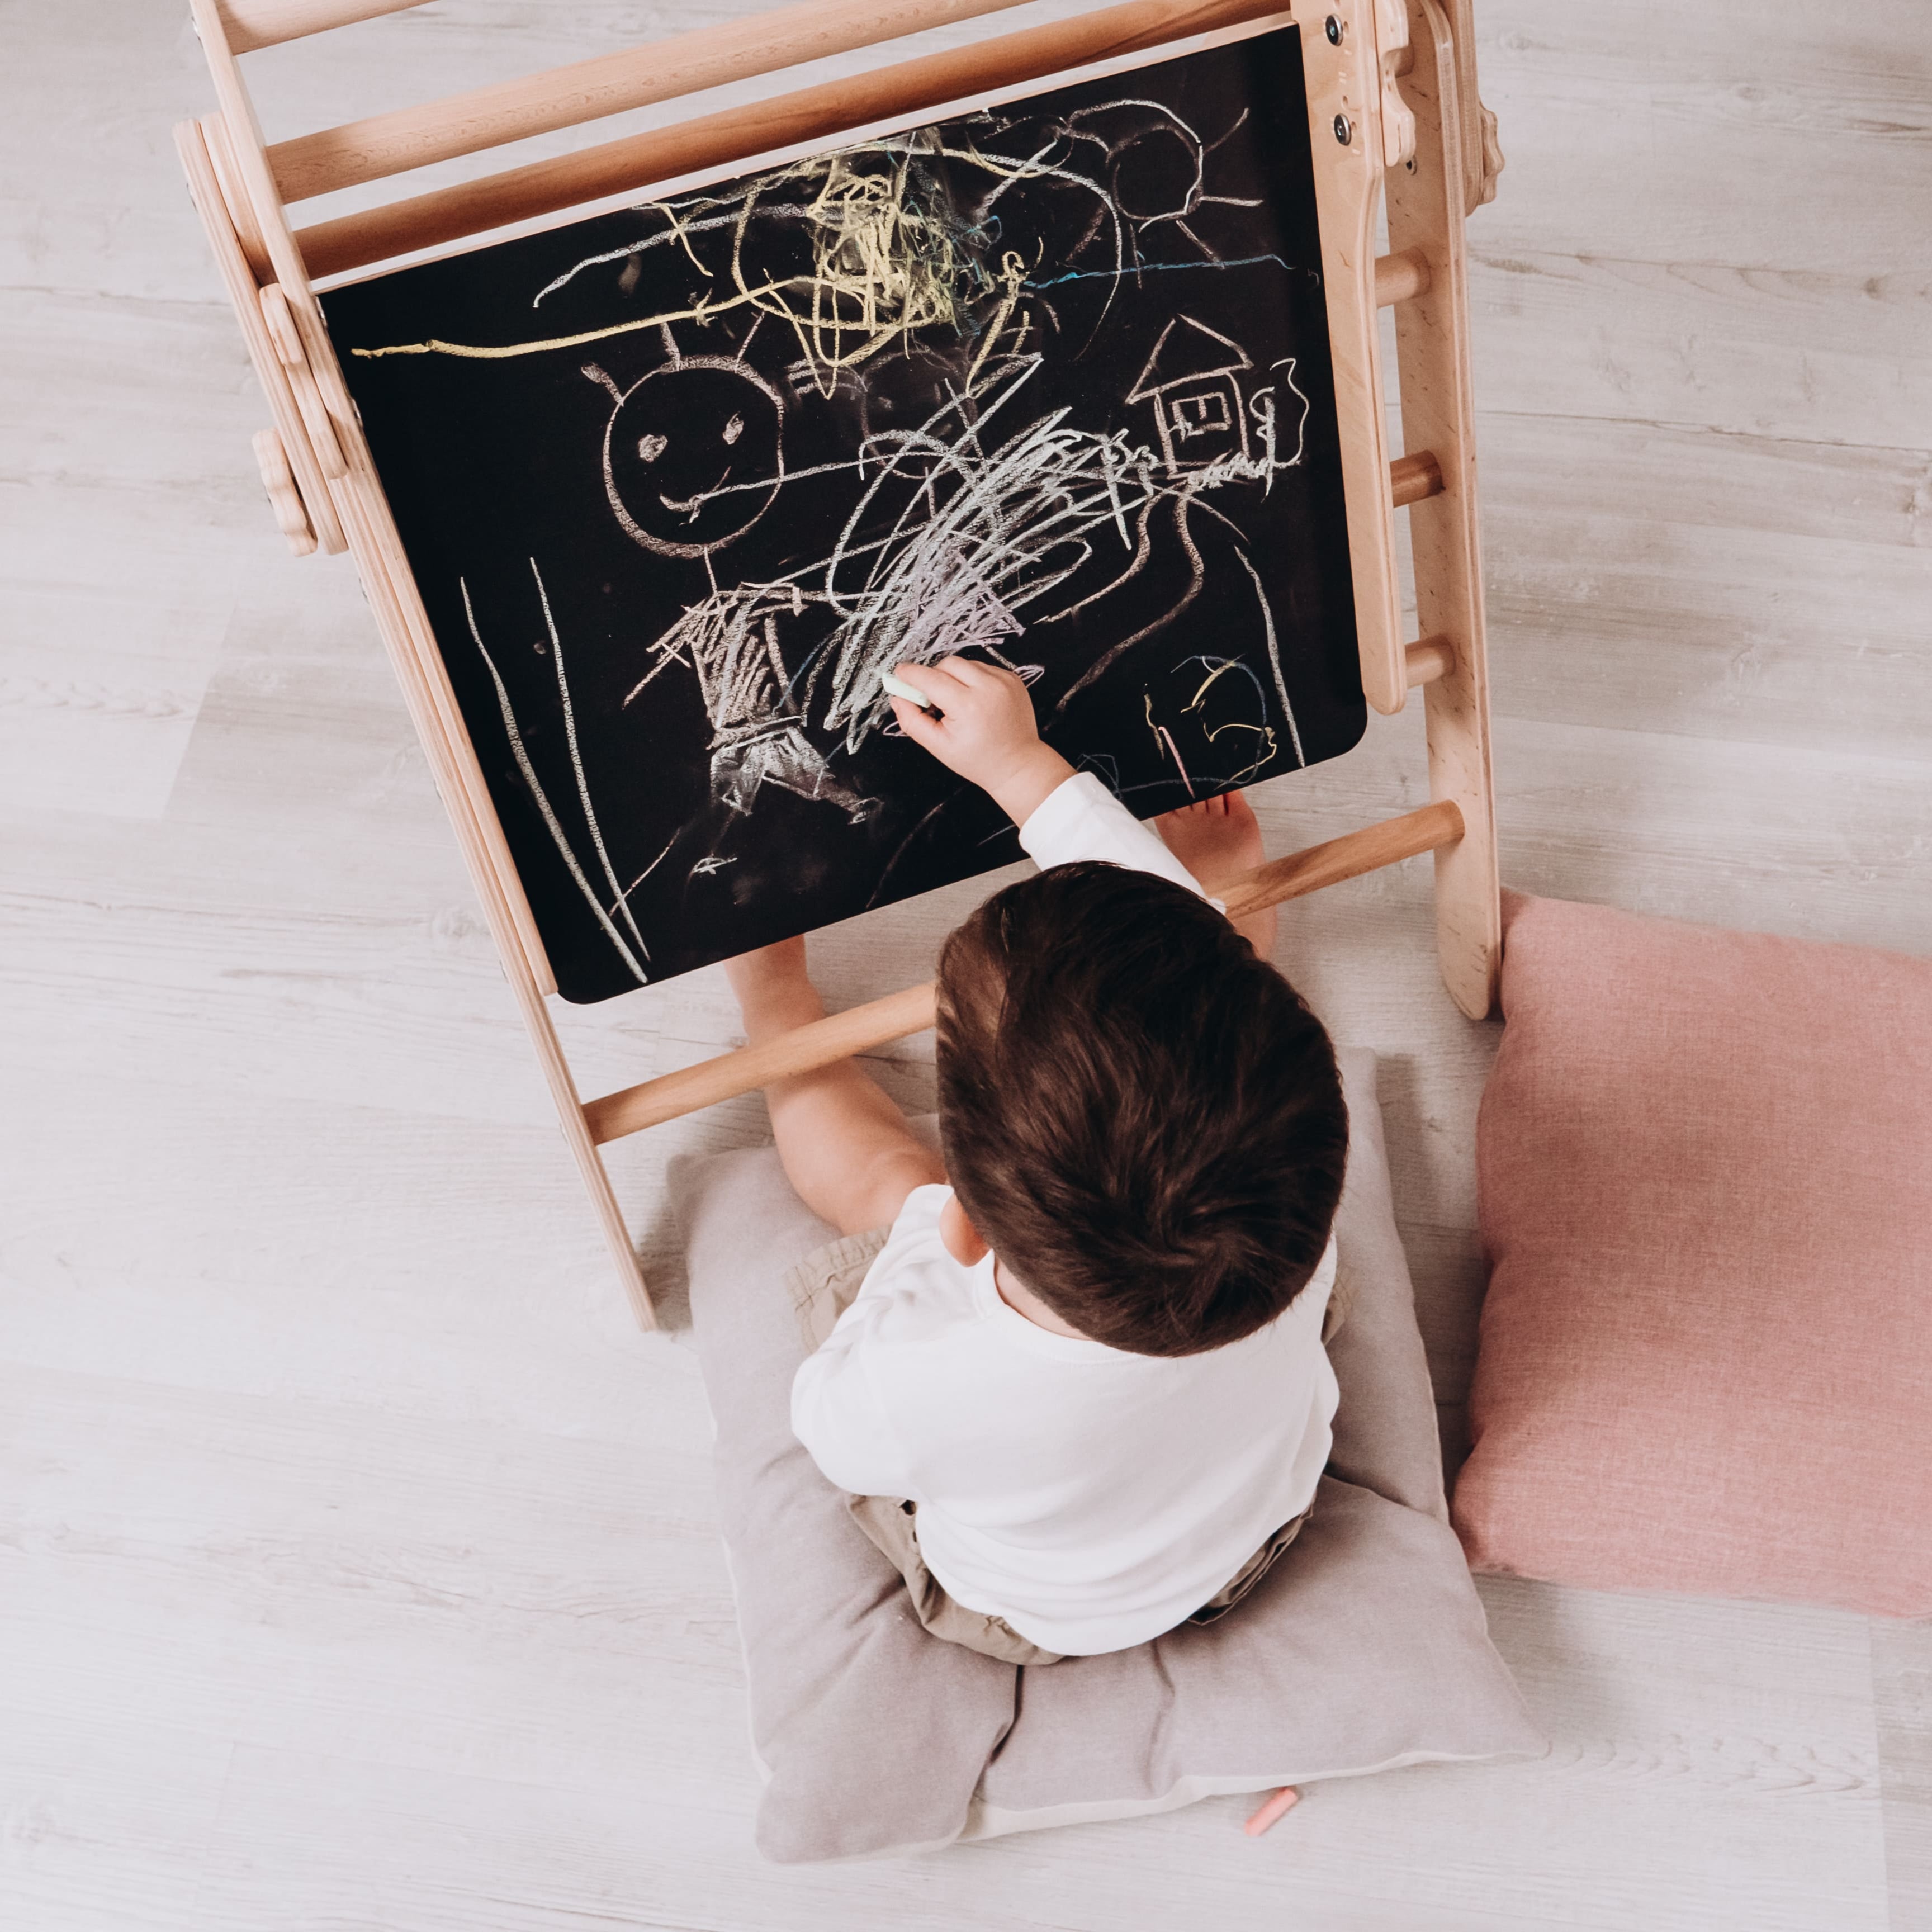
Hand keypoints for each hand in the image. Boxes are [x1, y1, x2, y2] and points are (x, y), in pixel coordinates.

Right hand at [888, 657, 1073, 825]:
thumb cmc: (978, 760)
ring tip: (956, 703)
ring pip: (965, 664)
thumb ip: (912, 721)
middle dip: (934, 676)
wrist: (1018, 764)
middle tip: (931, 698)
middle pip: (947, 664)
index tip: (899, 674)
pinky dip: (972, 679)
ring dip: (954, 677)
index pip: (930, 679)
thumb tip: (897, 697)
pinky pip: (982, 668)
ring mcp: (1004, 681)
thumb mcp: (938, 746)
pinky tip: (974, 700)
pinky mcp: (1012, 678)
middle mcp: (989, 688)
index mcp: (968, 706)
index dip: (911, 675)